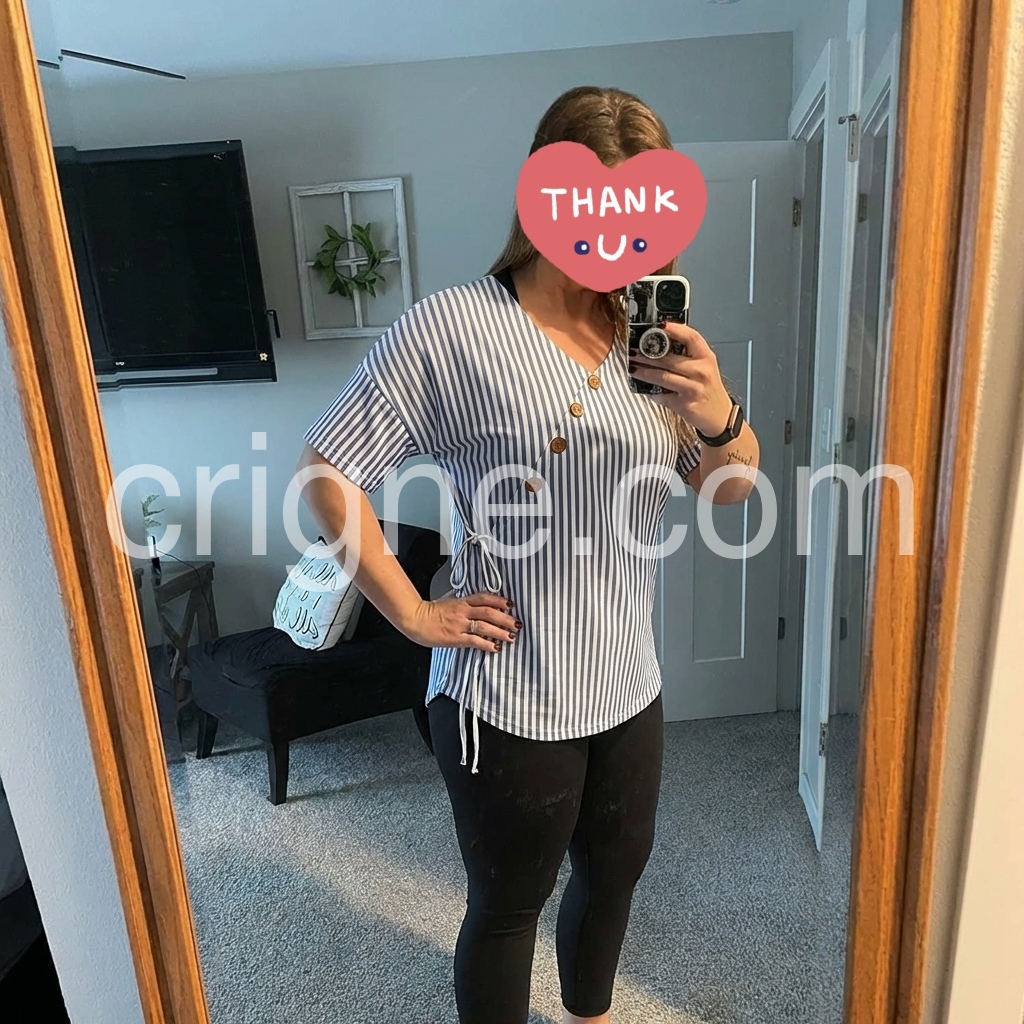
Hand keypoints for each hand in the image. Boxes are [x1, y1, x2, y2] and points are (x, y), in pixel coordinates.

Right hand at [402, 591, 520, 652]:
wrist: (415, 619)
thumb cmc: (430, 611)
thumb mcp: (448, 601)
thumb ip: (463, 602)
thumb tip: (476, 603)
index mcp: (462, 601)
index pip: (485, 598)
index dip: (499, 600)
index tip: (510, 604)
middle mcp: (463, 611)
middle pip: (490, 612)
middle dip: (506, 618)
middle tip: (517, 623)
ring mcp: (460, 625)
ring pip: (485, 627)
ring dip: (501, 632)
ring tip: (511, 636)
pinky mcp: (456, 638)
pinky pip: (475, 641)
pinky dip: (487, 644)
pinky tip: (496, 648)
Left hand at [628, 321, 733, 436]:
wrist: (719, 416)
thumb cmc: (709, 389)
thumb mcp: (704, 367)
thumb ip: (687, 356)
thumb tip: (659, 345)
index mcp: (706, 358)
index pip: (691, 337)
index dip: (675, 329)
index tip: (659, 325)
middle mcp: (701, 371)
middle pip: (669, 358)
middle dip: (647, 354)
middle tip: (633, 351)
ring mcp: (693, 388)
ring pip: (662, 376)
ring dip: (644, 372)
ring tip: (633, 368)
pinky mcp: (685, 404)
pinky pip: (662, 395)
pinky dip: (651, 392)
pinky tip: (643, 388)